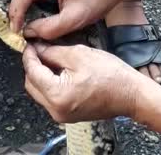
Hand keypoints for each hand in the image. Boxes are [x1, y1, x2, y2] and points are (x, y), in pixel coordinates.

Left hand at [21, 42, 143, 122]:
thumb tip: (36, 48)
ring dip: (42, 75)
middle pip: (32, 84)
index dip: (29, 55)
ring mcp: (61, 115)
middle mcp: (55, 110)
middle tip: (40, 49)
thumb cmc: (111, 75)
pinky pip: (51, 98)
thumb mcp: (79, 54)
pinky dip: (51, 84)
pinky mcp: (68, 115)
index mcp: (57, 95)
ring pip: (40, 92)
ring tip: (52, 58)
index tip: (29, 44)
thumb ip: (53, 52)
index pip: (32, 72)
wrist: (131, 94)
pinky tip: (60, 71)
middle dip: (33, 66)